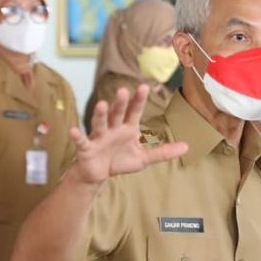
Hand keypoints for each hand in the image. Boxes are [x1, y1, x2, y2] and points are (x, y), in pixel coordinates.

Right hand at [69, 85, 188, 184]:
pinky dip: (77, 136)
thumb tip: (187, 147)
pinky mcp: (86, 148)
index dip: (138, 100)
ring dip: (100, 114)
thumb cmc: (119, 161)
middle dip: (120, 103)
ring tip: (102, 104)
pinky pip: (81, 141)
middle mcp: (112, 128)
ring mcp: (98, 137)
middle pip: (117, 113)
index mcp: (126, 128)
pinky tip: (73, 130)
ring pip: (100, 123)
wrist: (98, 174)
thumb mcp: (144, 158)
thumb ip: (163, 152)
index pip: (134, 112)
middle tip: (124, 90)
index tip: (144, 87)